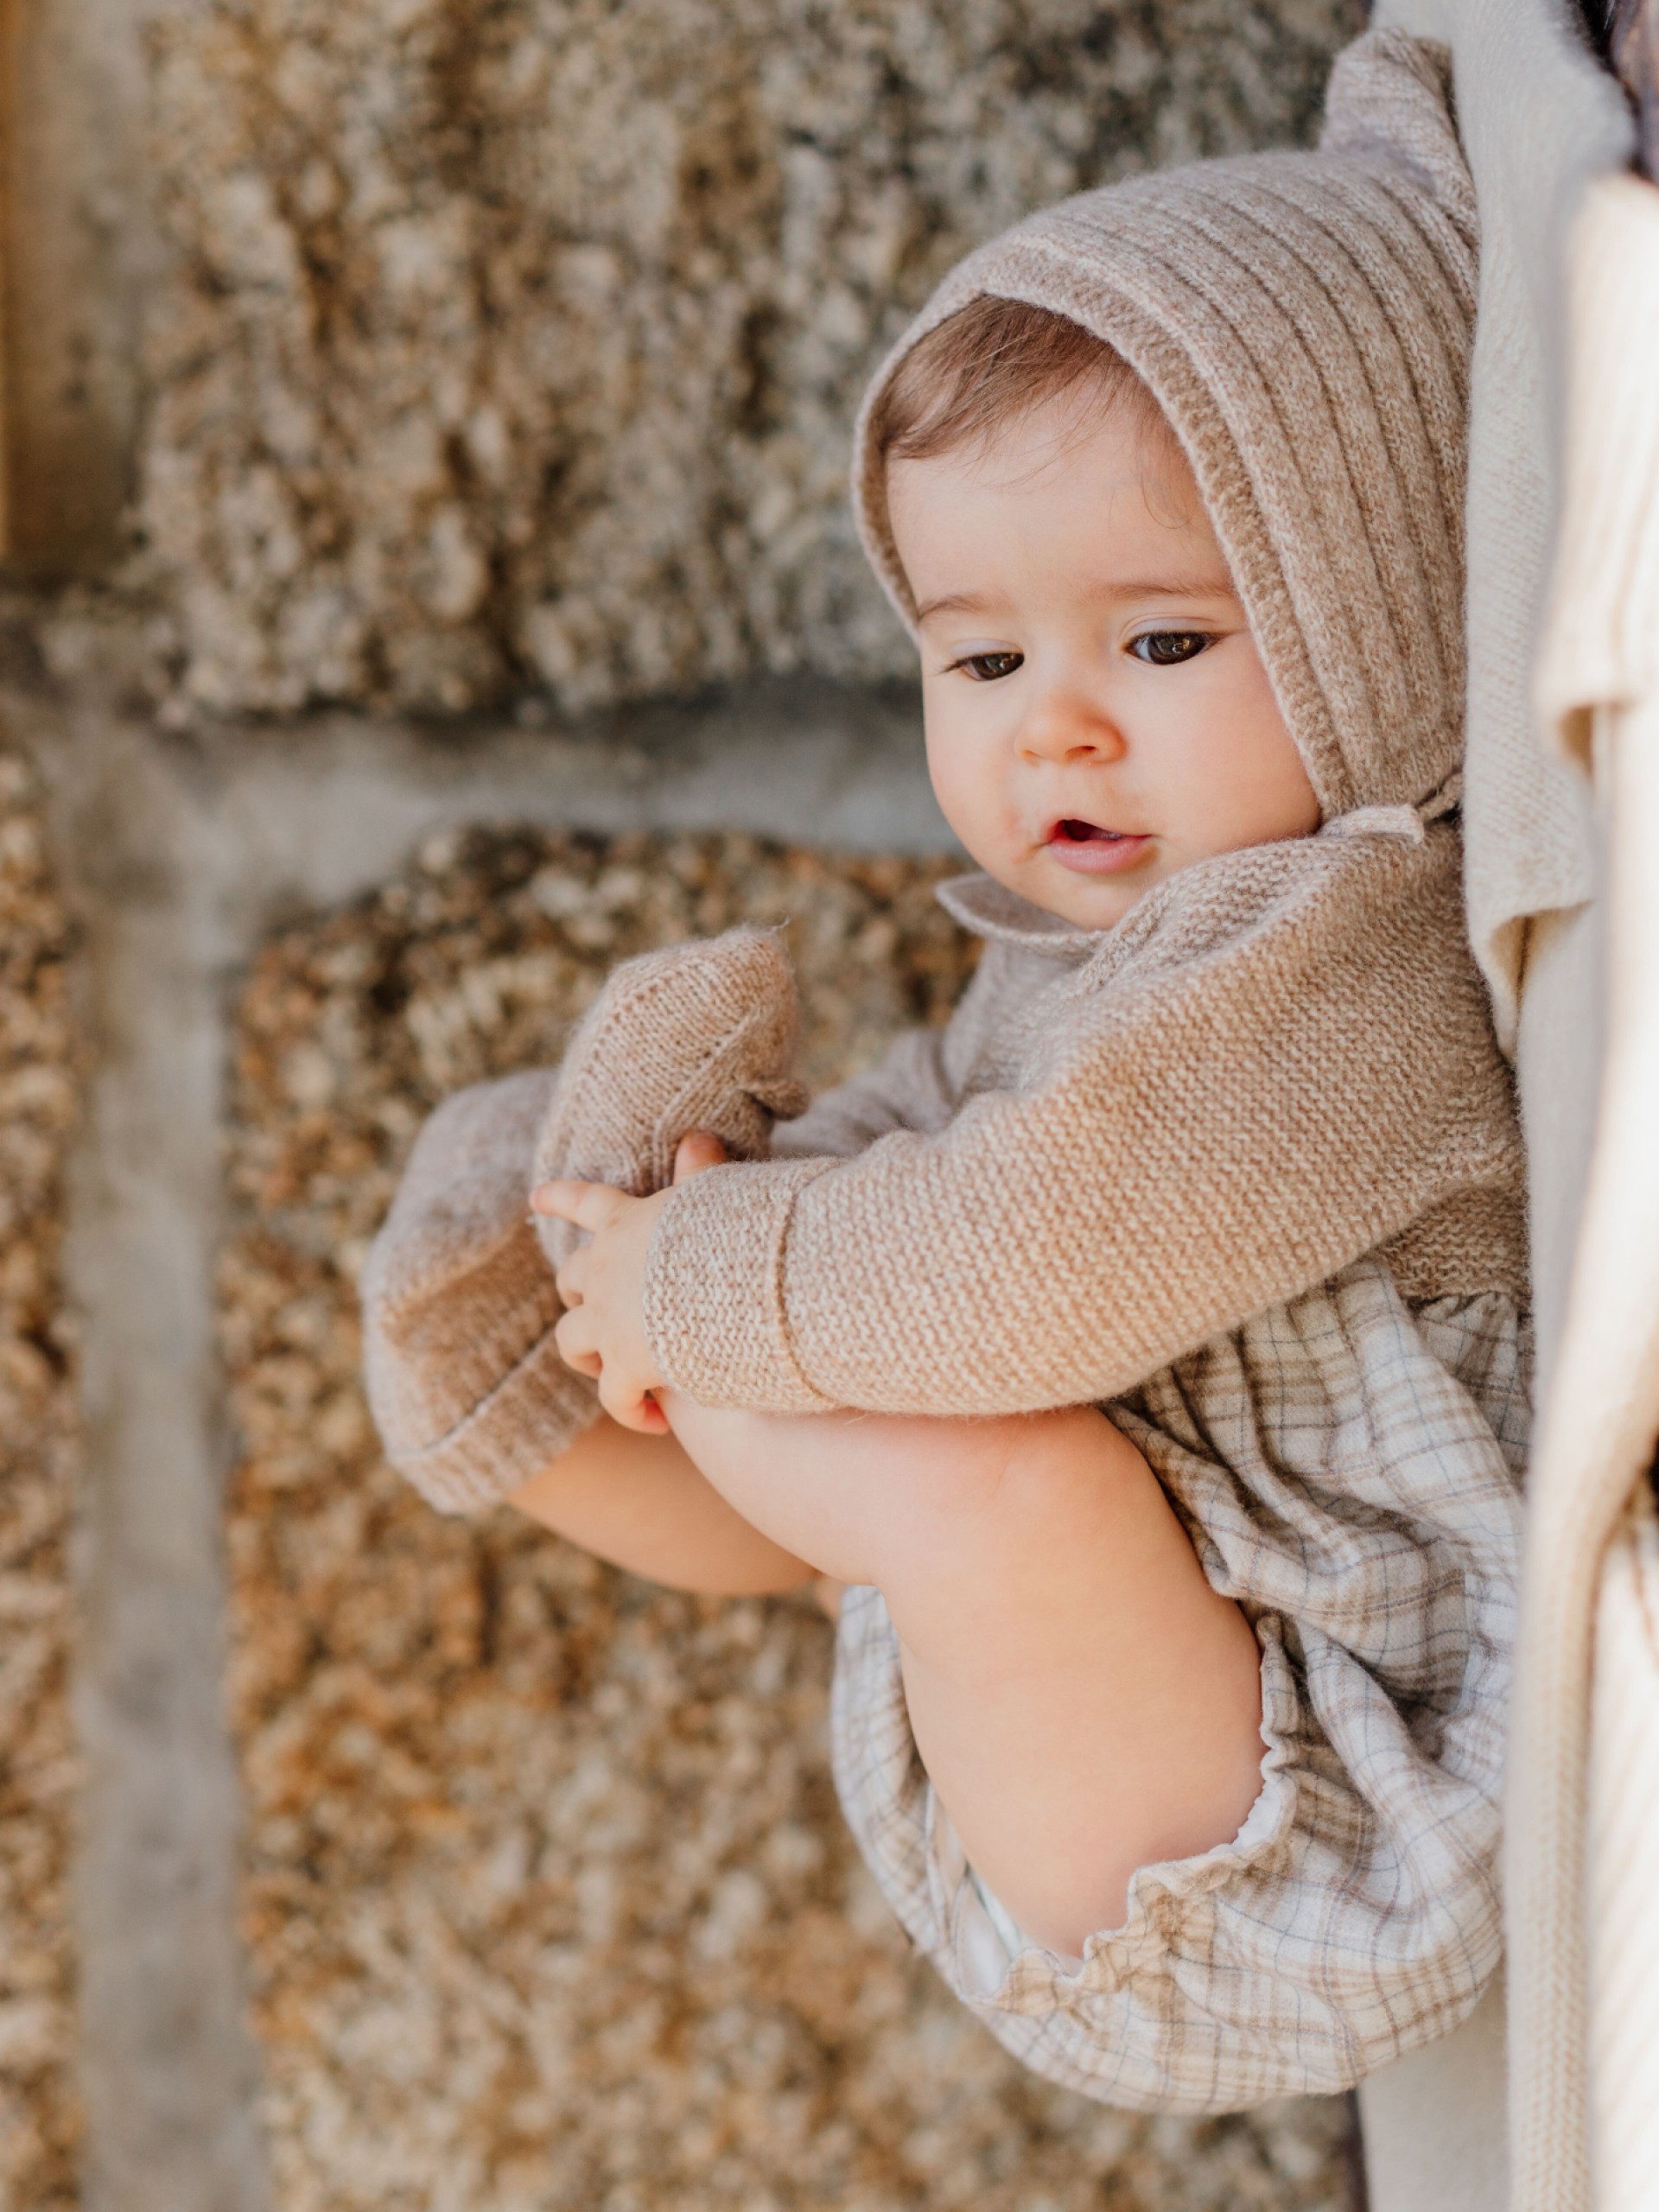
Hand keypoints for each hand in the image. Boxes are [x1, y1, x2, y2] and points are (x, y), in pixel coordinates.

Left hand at [532, 1132, 726, 1433]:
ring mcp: (609, 1319)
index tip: (537, 1198)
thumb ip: (702, 1173)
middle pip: (571, 1279)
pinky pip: (613, 1396)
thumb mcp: (721, 1196)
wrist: (748, 1287)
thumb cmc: (746, 1236)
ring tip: (613, 1371)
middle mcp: (607, 1268)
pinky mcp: (626, 1366)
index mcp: (630, 1221)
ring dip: (588, 1355)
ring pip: (572, 1341)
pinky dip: (629, 1410)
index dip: (560, 1199)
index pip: (585, 1201)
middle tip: (600, 1310)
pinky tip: (653, 1421)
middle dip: (578, 1293)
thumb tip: (698, 1135)